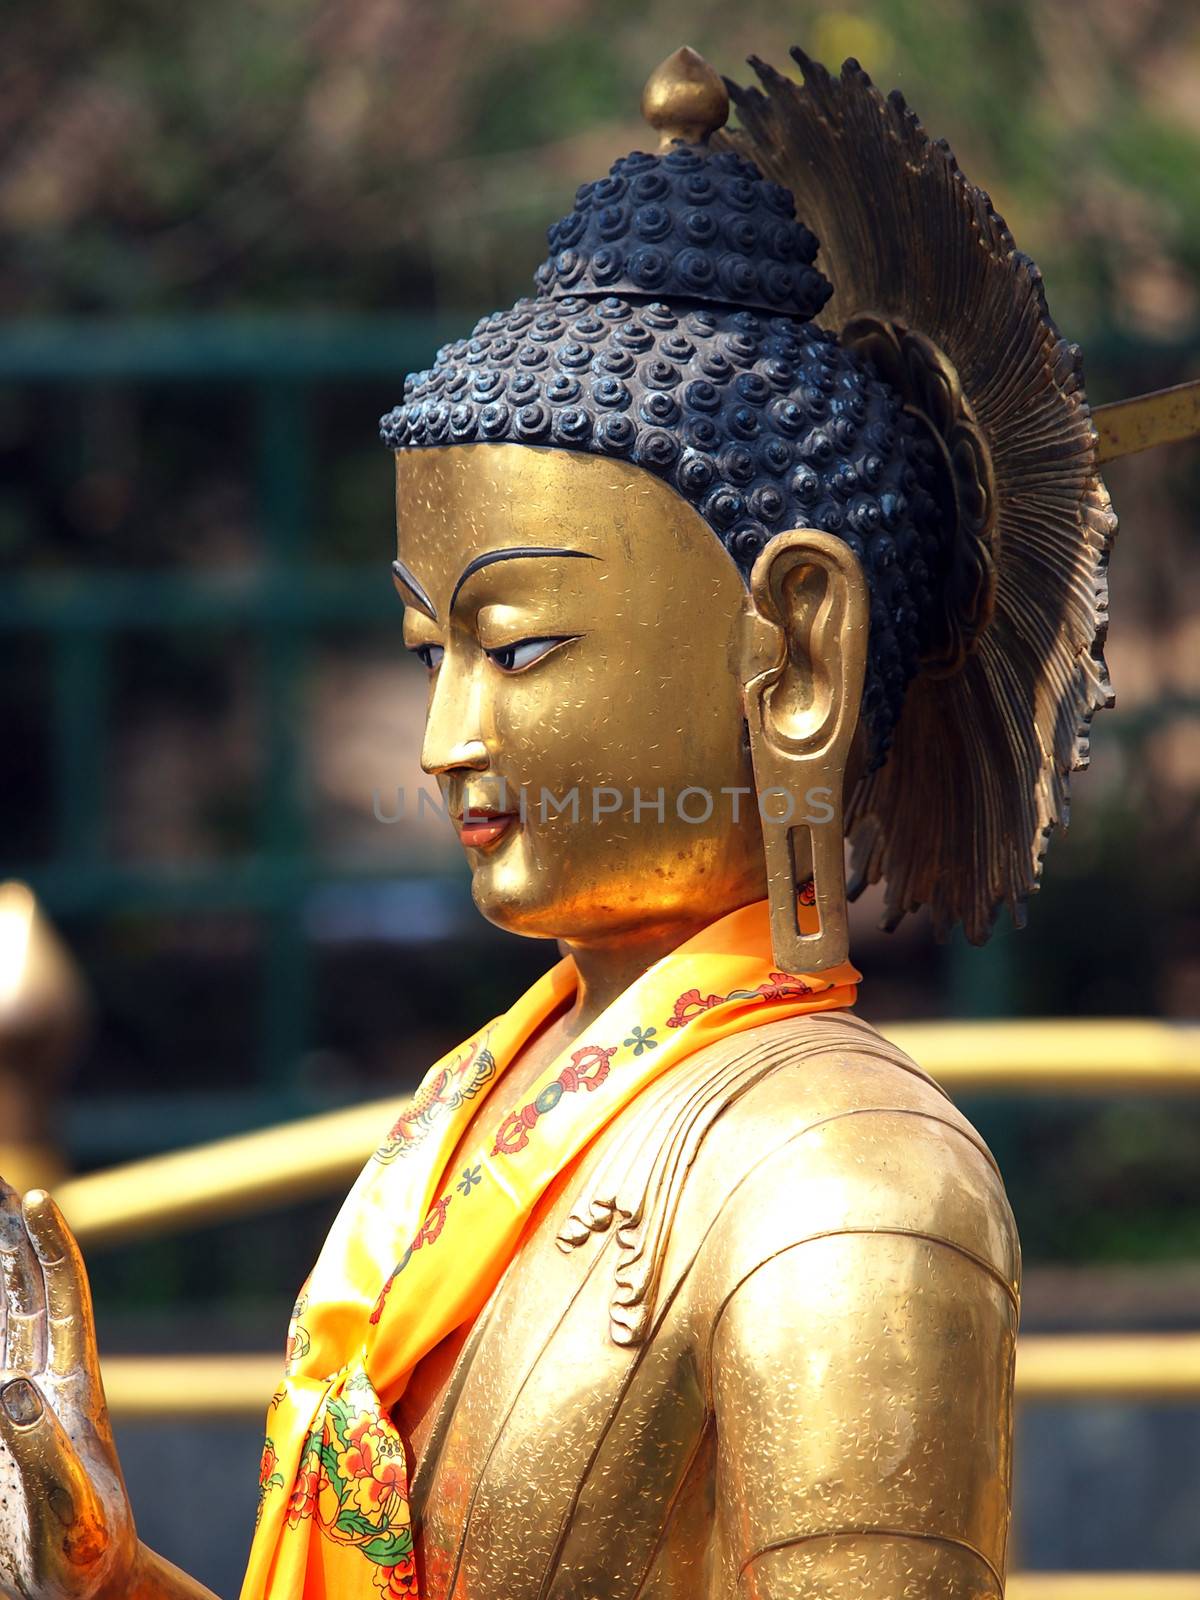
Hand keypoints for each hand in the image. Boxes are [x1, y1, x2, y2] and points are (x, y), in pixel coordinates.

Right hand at [0, 1180, 136, 1599]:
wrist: (75, 1593)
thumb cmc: (85, 1561)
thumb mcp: (74, 1516)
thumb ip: (45, 1458)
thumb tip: (12, 1394)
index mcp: (76, 1388)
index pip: (63, 1300)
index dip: (51, 1248)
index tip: (35, 1200)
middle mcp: (46, 1380)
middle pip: (26, 1288)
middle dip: (10, 1234)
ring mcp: (17, 1400)